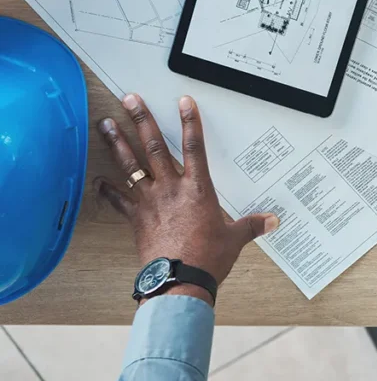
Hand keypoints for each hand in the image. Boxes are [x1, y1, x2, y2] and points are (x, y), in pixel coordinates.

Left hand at [94, 94, 278, 304]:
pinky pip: (119, 201)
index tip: (183, 102)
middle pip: (154, 147)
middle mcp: (170, 189)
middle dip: (142, 121)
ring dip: (117, 143)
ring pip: (131, 166)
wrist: (179, 280)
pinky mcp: (136, 219)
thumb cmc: (207, 258)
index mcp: (198, 189)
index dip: (190, 122)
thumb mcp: (235, 238)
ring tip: (105, 124)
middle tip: (130, 100)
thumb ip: (251, 226)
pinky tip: (99, 181)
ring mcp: (150, 202)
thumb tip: (273, 221)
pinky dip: (108, 191)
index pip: (195, 147)